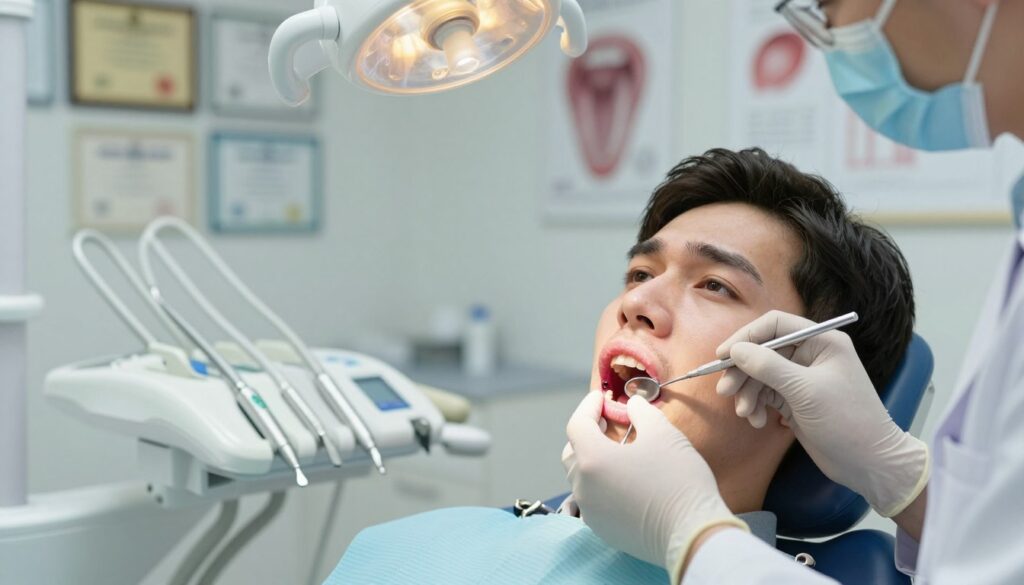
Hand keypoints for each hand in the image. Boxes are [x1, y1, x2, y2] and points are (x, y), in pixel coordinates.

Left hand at [563, 391, 747, 580]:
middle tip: (606, 422)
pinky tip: (623, 480)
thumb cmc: (678, 479)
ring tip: (616, 450)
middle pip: (573, 451)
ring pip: (581, 478)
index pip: (577, 425)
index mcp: (592, 459)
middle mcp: (583, 487)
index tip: (601, 397)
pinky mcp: (603, 530)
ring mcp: (591, 512)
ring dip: (592, 459)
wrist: (692, 533)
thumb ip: (641, 412)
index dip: (588, 406)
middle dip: (586, 433)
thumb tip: (632, 405)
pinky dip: (600, 484)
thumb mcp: (663, 434)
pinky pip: (592, 500)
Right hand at [716, 310, 928, 516]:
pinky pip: (766, 395)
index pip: (775, 325)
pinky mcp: (795, 400)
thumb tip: (735, 351)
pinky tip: (759, 422)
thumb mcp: (805, 391)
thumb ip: (768, 366)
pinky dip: (757, 406)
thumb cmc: (846, 421)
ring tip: (745, 414)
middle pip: (763, 351)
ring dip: (748, 393)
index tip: (723, 355)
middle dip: (743, 372)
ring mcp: (802, 378)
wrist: (869, 464)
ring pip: (761, 375)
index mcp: (821, 341)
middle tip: (724, 391)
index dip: (746, 336)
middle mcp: (811, 355)